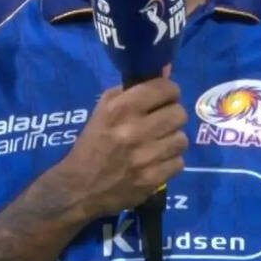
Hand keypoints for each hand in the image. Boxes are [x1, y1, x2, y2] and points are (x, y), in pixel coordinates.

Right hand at [52, 77, 188, 219]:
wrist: (79, 188)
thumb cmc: (92, 144)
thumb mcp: (103, 110)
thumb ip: (132, 90)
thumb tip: (165, 72)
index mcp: (120, 109)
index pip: (165, 89)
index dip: (169, 91)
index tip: (164, 97)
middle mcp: (135, 130)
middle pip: (179, 114)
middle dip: (172, 116)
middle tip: (162, 122)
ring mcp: (145, 157)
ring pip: (182, 139)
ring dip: (172, 141)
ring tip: (158, 144)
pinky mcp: (152, 179)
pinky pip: (179, 162)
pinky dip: (169, 162)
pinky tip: (156, 162)